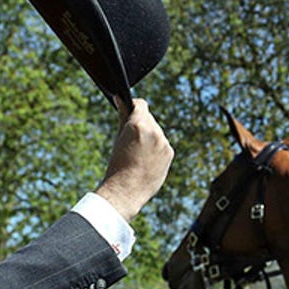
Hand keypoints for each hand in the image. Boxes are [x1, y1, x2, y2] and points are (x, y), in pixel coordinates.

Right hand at [96, 100, 172, 220]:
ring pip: (157, 132)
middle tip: (130, 140)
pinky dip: (156, 149)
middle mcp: (155, 131)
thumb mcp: (118, 137)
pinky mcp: (170, 153)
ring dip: (149, 137)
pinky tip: (146, 160)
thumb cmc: (117, 164)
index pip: (141, 104)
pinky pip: (162, 145)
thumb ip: (123, 116)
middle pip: (149, 119)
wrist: (126, 190)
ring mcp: (164, 143)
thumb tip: (120, 98)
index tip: (130, 112)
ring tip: (137, 154)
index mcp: (139, 124)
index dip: (134, 107)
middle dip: (141, 124)